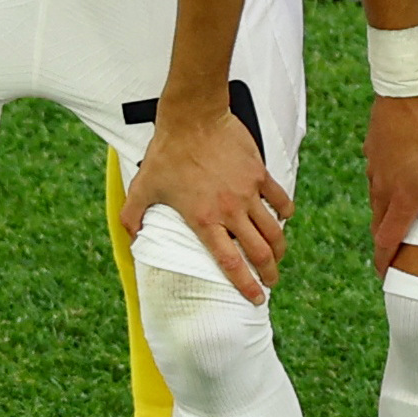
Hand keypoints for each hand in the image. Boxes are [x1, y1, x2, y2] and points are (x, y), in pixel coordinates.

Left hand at [127, 98, 290, 303]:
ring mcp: (248, 192)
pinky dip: (284, 212)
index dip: (245, 285)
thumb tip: (132, 239)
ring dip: (279, 248)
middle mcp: (230, 211)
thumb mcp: (142, 187)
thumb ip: (133, 218)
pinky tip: (283, 218)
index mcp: (204, 220)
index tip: (255, 298)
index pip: (230, 263)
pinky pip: (280, 199)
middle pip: (260, 252)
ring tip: (278, 257)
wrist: (193, 118)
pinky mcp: (259, 174)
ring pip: (274, 230)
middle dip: (269, 273)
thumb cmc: (167, 152)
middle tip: (270, 282)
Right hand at [363, 89, 417, 273]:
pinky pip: (376, 180)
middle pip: (378, 225)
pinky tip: (394, 183)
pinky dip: (383, 192)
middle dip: (384, 243)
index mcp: (403, 199)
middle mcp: (383, 189)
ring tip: (394, 224)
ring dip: (383, 218)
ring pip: (376, 203)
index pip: (387, 240)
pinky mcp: (373, 152)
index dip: (385, 261)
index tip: (385, 276)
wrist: (404, 97)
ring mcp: (375, 170)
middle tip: (391, 256)